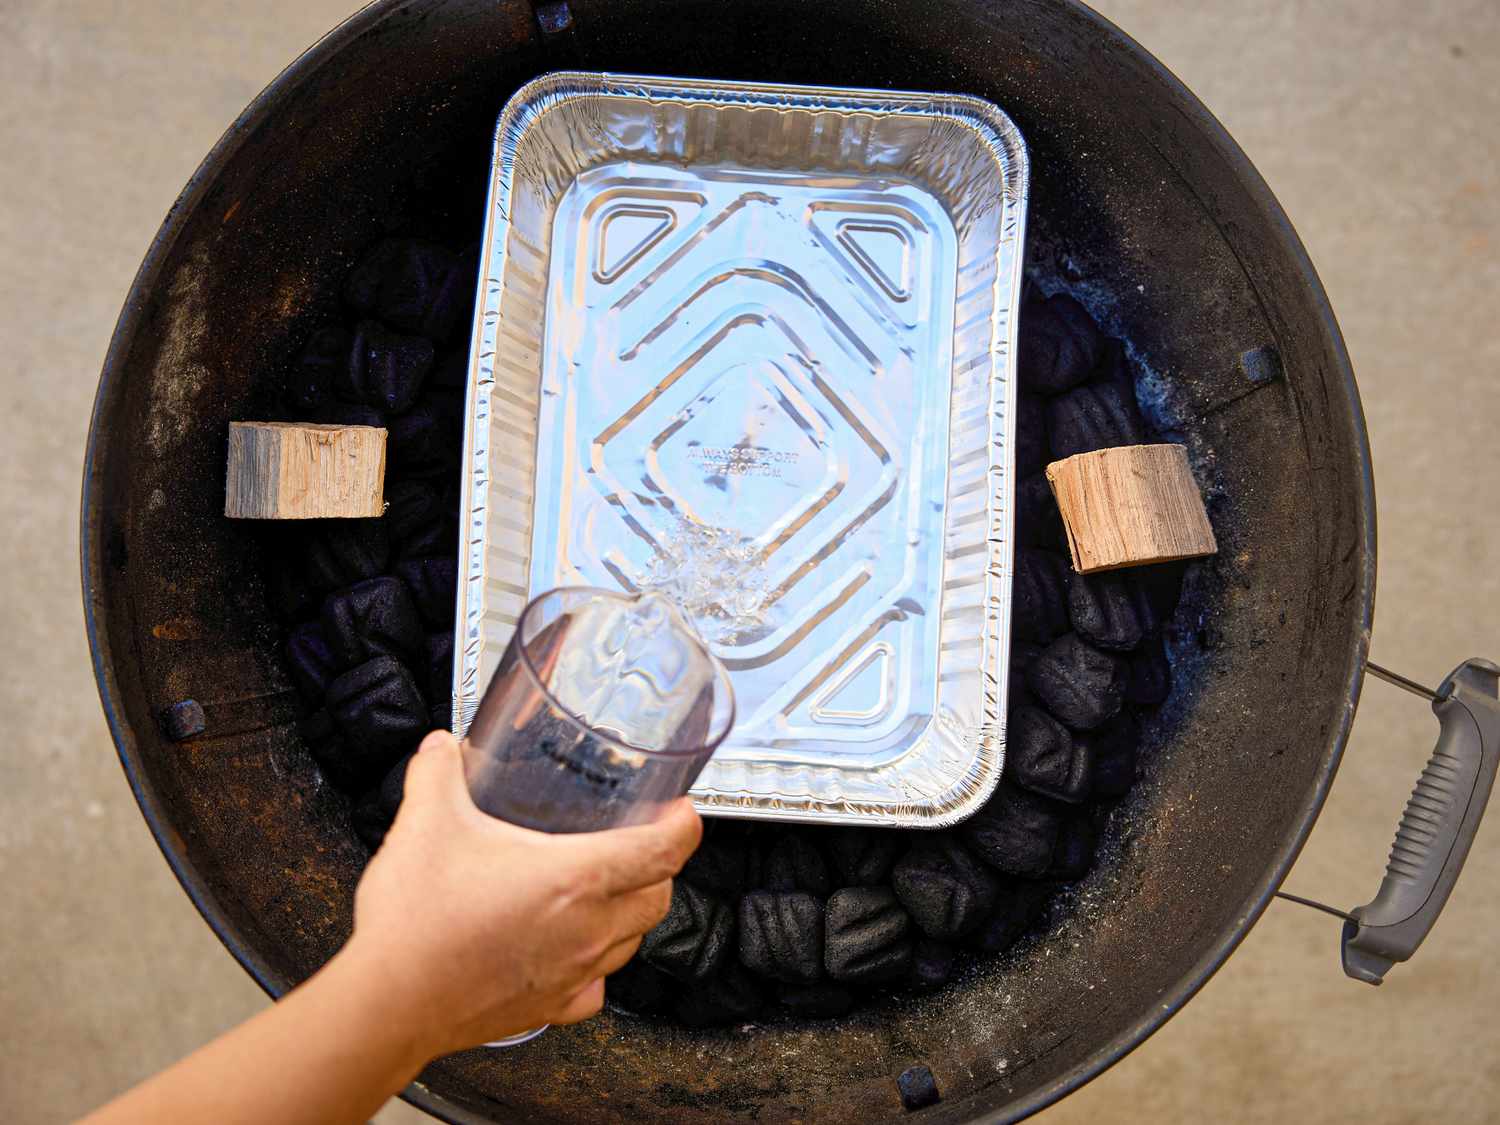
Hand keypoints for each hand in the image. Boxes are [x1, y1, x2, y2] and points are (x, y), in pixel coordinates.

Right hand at [343, 729, 701, 1054]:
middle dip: (660, 866)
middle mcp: (587, 930)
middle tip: (641, 841)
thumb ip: (437, 774)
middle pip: (659, 896)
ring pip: (632, 942)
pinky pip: (595, 988)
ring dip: (631, 913)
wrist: (388, 1004)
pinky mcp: (549, 1007)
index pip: (664, 850)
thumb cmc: (417, 925)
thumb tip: (442, 747)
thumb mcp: (425, 824)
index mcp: (575, 879)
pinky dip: (596, 967)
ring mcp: (573, 974)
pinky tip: (573, 952)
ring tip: (607, 890)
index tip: (680, 810)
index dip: (684, 825)